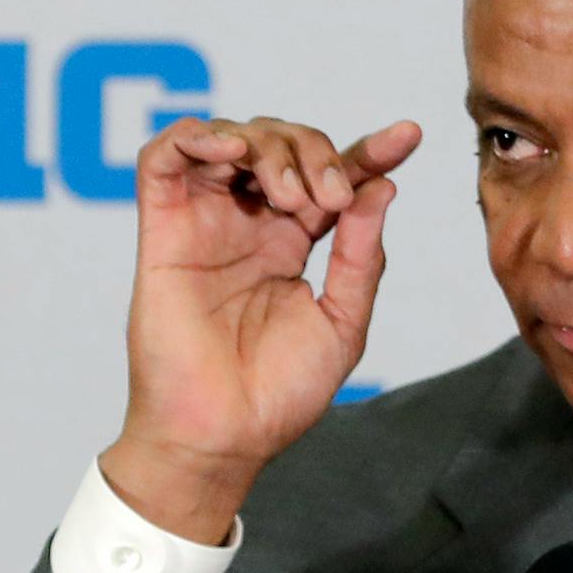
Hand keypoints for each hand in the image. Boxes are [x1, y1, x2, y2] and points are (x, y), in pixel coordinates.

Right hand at [99, 115, 421, 542]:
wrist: (224, 436)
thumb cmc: (279, 393)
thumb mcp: (343, 323)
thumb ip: (362, 257)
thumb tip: (381, 189)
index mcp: (295, 243)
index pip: (334, 178)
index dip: (371, 152)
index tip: (409, 137)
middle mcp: (251, 224)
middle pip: (285, 146)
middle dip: (317, 154)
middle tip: (330, 198)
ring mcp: (207, 223)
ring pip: (233, 139)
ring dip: (268, 147)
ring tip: (289, 195)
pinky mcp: (163, 230)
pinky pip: (163, 160)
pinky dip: (195, 136)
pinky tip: (229, 151)